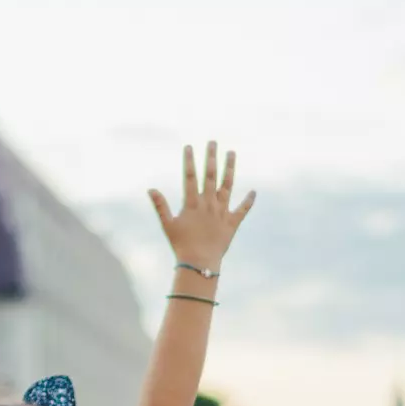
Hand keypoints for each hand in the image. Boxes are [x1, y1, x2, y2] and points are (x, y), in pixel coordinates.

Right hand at [149, 142, 255, 272]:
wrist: (200, 263)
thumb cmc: (181, 246)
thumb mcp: (167, 225)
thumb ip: (160, 206)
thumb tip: (150, 189)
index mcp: (192, 204)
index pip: (190, 177)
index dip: (189, 161)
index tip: (189, 146)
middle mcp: (208, 204)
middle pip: (210, 176)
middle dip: (211, 157)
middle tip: (213, 142)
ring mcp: (222, 212)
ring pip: (227, 186)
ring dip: (230, 168)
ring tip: (231, 153)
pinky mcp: (232, 223)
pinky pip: (242, 210)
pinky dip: (248, 201)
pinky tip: (254, 191)